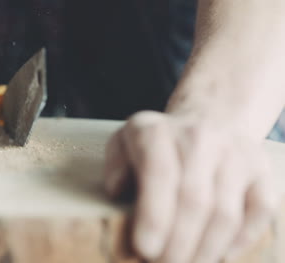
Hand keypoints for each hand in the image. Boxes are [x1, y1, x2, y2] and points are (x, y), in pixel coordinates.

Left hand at [104, 110, 278, 262]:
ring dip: (206, 249)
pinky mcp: (260, 169)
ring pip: (226, 212)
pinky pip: (261, 210)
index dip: (154, 217)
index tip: (145, 249)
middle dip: (178, 244)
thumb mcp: (124, 142)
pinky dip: (243, 239)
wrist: (208, 118)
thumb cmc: (159, 142)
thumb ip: (115, 166)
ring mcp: (235, 153)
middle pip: (195, 201)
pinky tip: (221, 254)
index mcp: (158, 133)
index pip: (160, 175)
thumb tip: (118, 193)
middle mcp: (200, 138)